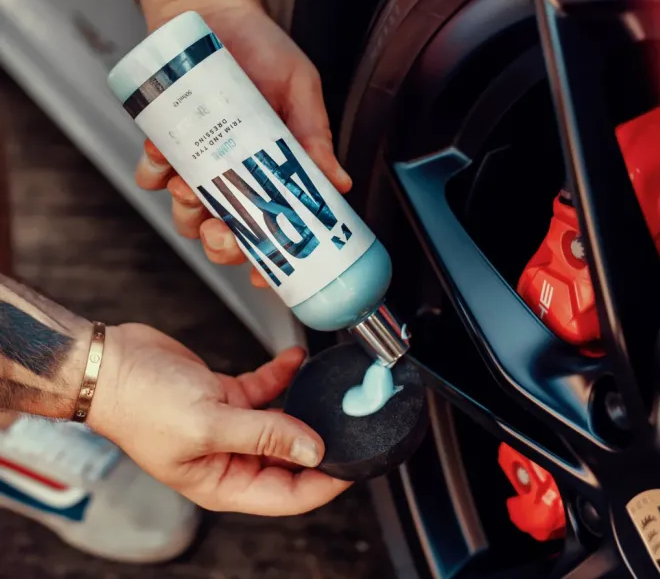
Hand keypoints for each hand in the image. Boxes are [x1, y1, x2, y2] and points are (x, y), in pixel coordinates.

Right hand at [90, 323, 350, 514]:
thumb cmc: (140, 403)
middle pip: (288, 460)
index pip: (287, 495)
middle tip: (351, 422)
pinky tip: (296, 359)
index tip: (355, 465)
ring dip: (303, 405)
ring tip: (329, 391)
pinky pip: (264, 389)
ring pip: (280, 422)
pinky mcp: (225, 395)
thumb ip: (265, 435)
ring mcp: (228, 425)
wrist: (109, 363)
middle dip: (319, 443)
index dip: (324, 484)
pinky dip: (282, 374)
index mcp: (222, 482)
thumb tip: (313, 449)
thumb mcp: (209, 424)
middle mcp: (228, 458)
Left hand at [136, 2, 351, 287]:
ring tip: (189, 183)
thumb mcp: (300, 89)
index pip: (272, 226)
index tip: (266, 275)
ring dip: (186, 210)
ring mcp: (198, 164)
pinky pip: (150, 176)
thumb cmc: (261, 48)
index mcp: (271, 169)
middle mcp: (234, 174)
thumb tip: (339, 182)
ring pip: (186, 214)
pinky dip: (153, 172)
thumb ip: (316, 136)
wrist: (213, 10)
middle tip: (221, 230)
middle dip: (221, 243)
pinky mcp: (164, 144)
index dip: (268, 258)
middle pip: (226, 233)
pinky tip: (163, 153)